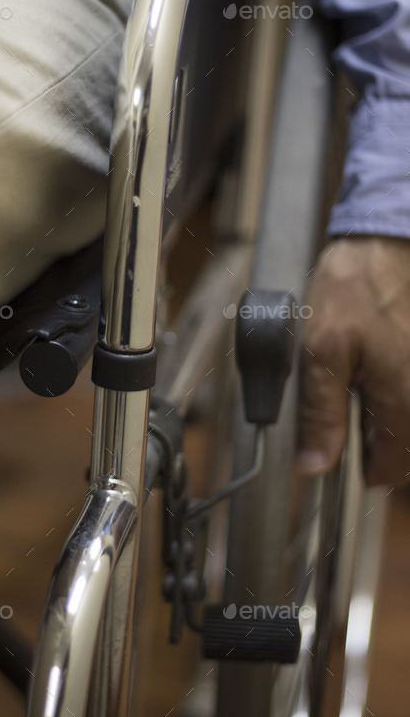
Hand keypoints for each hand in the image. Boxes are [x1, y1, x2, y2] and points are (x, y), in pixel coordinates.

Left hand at [297, 236, 409, 485]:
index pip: (390, 473)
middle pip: (406, 454)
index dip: (358, 467)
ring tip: (361, 389)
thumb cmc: (354, 288)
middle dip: (376, 444)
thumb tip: (316, 466)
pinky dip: (397, 398)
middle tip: (348, 412)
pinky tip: (377, 373)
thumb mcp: (320, 352)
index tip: (336, 447)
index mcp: (404, 402)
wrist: (386, 243)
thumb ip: (320, 414)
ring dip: (388, 422)